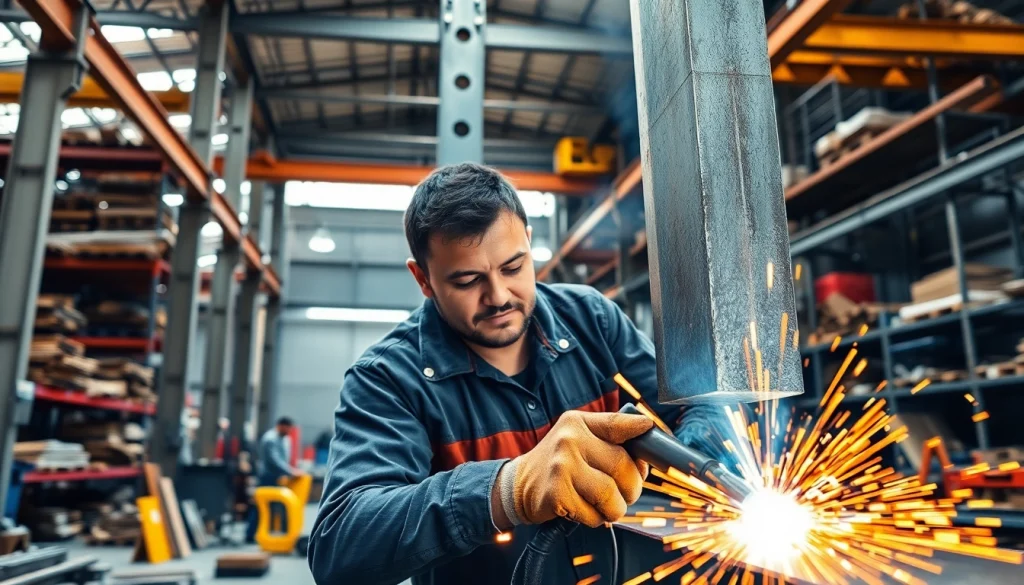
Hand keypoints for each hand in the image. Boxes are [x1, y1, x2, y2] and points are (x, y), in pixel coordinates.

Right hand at [511, 411, 651, 527]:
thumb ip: (609, 437)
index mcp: (577, 423)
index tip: (650, 429)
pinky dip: (595, 519)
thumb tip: (647, 450)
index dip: (638, 427)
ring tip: (603, 505)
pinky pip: (594, 514)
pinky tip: (582, 509)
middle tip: (624, 493)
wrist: (519, 485)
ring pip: (612, 495)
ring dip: (615, 508)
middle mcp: (569, 440)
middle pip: (623, 466)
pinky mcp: (557, 494)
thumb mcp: (577, 437)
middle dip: (632, 487)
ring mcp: (562, 467)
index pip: (616, 423)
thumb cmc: (559, 464)